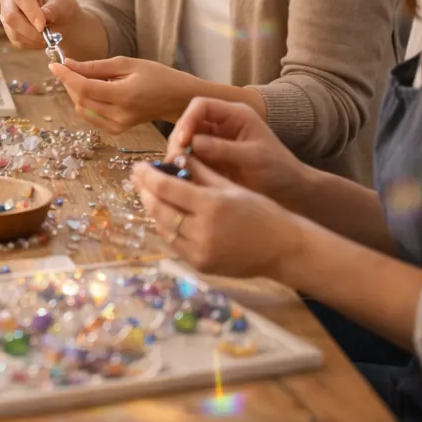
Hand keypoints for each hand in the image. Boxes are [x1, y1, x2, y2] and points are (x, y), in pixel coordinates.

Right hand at [0, 0, 81, 48]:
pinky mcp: (8, 28)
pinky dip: (32, 42)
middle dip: (29, 29)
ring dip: (33, 38)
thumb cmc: (61, 5)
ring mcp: (5, 12)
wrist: (60, 19)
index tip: (42, 25)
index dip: (30, 11)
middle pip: (10, 15)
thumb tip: (44, 14)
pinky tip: (42, 38)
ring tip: (49, 36)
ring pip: (13, 30)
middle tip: (46, 37)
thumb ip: (54, 8)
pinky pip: (16, 40)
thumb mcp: (63, 3)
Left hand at [51, 56, 194, 132]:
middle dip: (69, 82)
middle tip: (68, 67)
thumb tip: (69, 64)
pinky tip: (95, 90)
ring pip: (82, 109)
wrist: (177, 99)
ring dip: (76, 92)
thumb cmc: (157, 76)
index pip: (85, 88)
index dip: (66, 76)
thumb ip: (96, 66)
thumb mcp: (127, 64)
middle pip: (80, 100)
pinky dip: (86, 102)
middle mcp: (120, 115)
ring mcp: (118, 126)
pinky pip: (91, 116)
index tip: (53, 64)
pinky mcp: (117, 130)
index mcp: (124, 96)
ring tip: (84, 77)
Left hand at [131, 157, 307, 279]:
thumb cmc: (262, 212)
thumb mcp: (231, 187)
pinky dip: (167, 227)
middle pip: (159, 209)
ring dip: (153, 210)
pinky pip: (175, 243)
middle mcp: (202, 231)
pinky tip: (166, 215)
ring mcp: (199, 252)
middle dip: (145, 192)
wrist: (284, 249)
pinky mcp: (200, 265)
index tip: (138, 166)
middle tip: (137, 179)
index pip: (166, 188)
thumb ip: (200, 173)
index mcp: (211, 206)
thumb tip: (174, 157)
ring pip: (163, 228)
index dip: (147, 176)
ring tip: (148, 195)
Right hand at [166, 97, 310, 206]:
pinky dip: (184, 166)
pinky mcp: (211, 160)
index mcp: (235, 115)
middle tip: (175, 160)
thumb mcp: (254, 157)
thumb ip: (224, 149)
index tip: (183, 141)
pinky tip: (183, 177)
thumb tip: (193, 143)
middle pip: (188, 123)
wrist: (291, 191)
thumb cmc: (279, 170)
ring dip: (179, 154)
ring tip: (177, 171)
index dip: (188, 119)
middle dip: (179, 140)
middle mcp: (221, 125)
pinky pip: (190, 159)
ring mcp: (215, 143)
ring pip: (185, 142)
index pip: (202, 106)